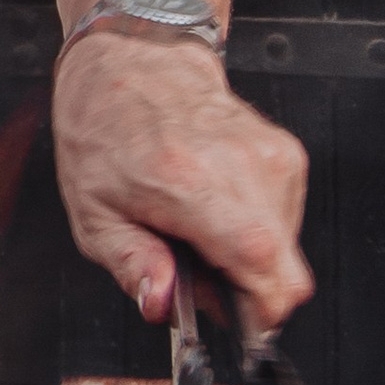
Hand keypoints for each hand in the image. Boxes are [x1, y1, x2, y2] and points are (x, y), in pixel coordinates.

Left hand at [50, 33, 311, 337]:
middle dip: (250, 292)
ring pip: (289, 250)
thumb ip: (132, 265)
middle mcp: (241, 165)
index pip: (261, 262)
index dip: (259, 309)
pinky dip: (256, 229)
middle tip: (201, 272)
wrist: (133, 64)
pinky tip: (218, 208)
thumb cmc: (106, 132)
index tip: (235, 320)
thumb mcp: (94, 213)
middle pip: (288, 269)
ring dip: (251, 259)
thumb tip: (160, 304)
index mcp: (190, 181)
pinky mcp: (287, 154)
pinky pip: (287, 221)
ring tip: (201, 231)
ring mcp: (272, 156)